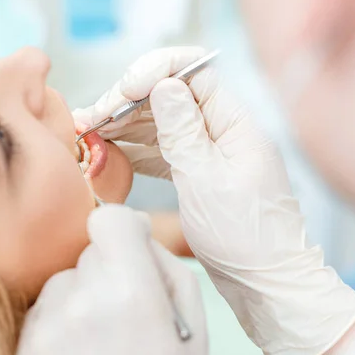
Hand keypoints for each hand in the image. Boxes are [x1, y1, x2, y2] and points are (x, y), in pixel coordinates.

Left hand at [16, 205, 207, 354]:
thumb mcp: (191, 329)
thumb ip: (166, 266)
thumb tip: (134, 226)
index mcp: (131, 294)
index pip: (108, 219)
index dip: (122, 229)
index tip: (131, 247)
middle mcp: (81, 303)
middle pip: (89, 251)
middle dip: (110, 270)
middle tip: (127, 314)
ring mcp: (47, 326)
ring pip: (65, 278)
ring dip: (83, 296)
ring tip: (103, 341)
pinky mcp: (26, 345)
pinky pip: (45, 307)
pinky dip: (62, 319)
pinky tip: (81, 353)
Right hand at [92, 47, 354, 354]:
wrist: (267, 285)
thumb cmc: (245, 237)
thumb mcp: (206, 180)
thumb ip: (182, 130)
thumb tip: (163, 83)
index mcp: (234, 123)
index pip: (195, 71)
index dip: (156, 69)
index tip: (125, 89)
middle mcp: (221, 131)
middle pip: (170, 95)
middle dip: (129, 100)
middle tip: (92, 117)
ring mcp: (208, 153)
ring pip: (161, 124)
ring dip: (124, 124)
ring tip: (87, 129)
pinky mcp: (196, 176)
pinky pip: (161, 151)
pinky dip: (134, 149)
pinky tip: (108, 149)